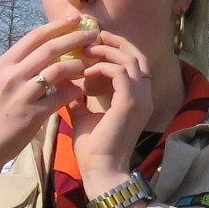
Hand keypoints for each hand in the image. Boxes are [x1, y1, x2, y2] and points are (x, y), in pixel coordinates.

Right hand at [0, 20, 100, 164]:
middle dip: (74, 38)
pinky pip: (60, 98)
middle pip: (49, 49)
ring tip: (90, 63)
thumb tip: (45, 51)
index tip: (75, 19)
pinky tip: (81, 90)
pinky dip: (73, 91)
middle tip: (93, 35)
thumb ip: (19, 68)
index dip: (57, 26)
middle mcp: (12, 75)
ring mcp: (22, 94)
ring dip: (77, 64)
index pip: (34, 37)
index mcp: (4, 64)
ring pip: (57, 70)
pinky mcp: (32, 114)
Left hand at [68, 29, 155, 184]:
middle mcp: (143, 96)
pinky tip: (85, 73)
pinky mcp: (130, 104)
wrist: (100, 171)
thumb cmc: (93, 149)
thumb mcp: (83, 115)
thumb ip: (77, 97)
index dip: (116, 48)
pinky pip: (120, 73)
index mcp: (136, 98)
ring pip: (129, 61)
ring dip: (106, 53)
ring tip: (85, 52)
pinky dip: (102, 68)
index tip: (93, 42)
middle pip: (136, 56)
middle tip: (92, 36)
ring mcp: (140, 99)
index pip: (133, 63)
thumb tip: (65, 81)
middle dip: (114, 43)